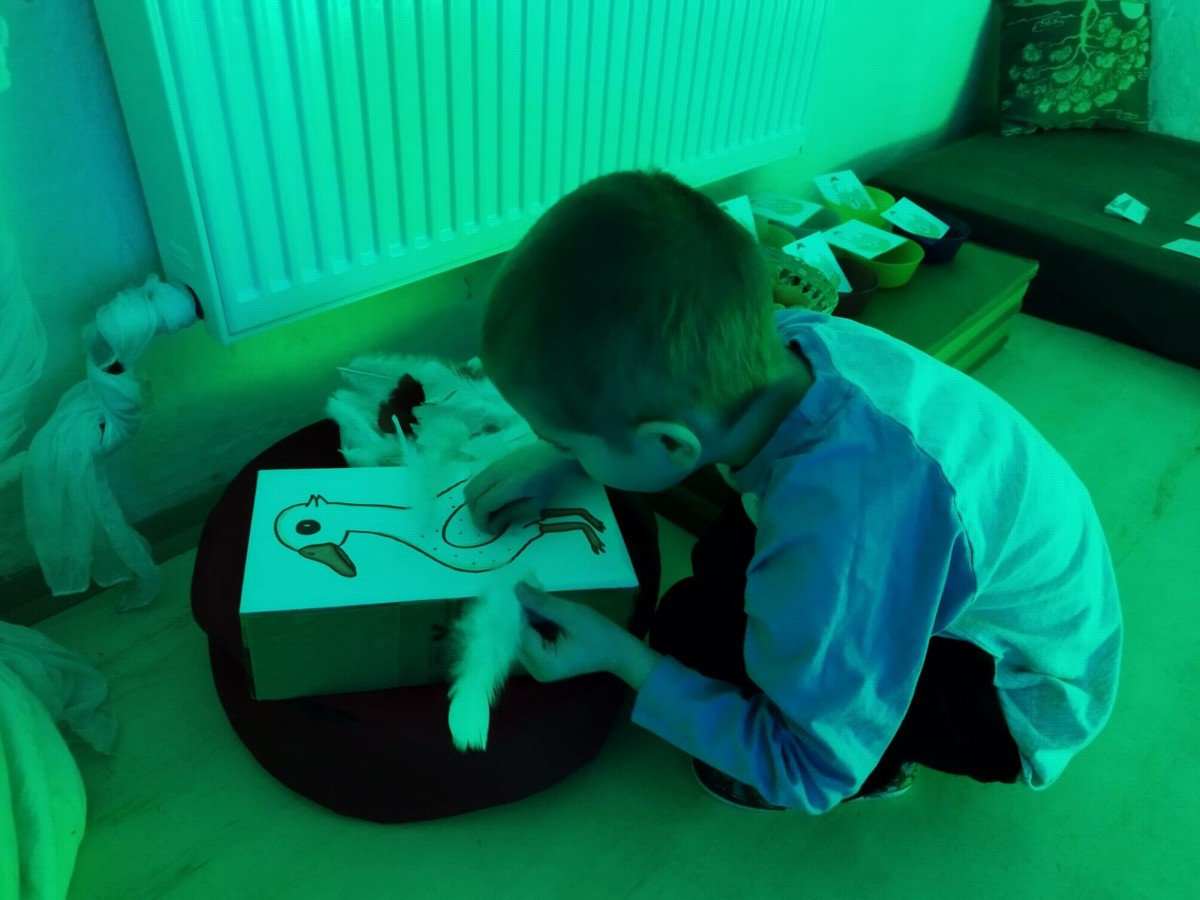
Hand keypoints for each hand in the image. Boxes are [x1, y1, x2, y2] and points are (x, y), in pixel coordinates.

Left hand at [514, 582, 633, 682]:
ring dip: (530, 620)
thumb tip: (517, 588)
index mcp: (543, 663)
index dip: (520, 611)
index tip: (522, 589)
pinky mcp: (545, 664)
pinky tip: (543, 613)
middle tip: (529, 592)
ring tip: (537, 600)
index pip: (521, 633)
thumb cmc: (598, 633)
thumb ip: (542, 603)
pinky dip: (536, 627)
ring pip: (524, 639)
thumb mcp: (571, 614)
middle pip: (519, 638)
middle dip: (523, 615)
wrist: (619, 652)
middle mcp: (536, 671)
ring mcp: (540, 669)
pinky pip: (533, 642)